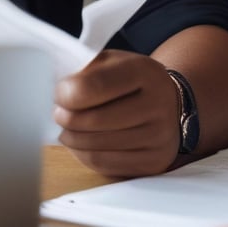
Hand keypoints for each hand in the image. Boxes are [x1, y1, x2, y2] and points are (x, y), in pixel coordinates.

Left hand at [53, 49, 178, 176]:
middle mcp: (158, 104)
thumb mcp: (111, 62)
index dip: (66, 94)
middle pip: (95, 120)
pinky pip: (106, 164)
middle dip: (66, 119)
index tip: (58, 96)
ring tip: (66, 129)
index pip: (94, 86)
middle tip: (58, 114)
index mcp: (143, 71)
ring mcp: (159, 136)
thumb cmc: (130, 81)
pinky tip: (80, 143)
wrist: (170, 103)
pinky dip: (84, 155)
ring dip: (72, 139)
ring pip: (98, 146)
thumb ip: (85, 73)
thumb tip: (58, 96)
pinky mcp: (154, 161)